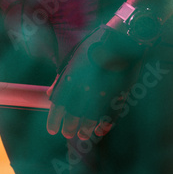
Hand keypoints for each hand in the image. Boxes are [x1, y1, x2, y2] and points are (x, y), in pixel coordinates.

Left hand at [46, 24, 145, 140]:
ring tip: (82, 135)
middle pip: (74, 114)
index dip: (54, 120)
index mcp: (72, 76)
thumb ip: (61, 78)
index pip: (59, 105)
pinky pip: (109, 115)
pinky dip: (104, 125)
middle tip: (67, 133)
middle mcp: (85, 87)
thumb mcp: (74, 58)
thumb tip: (49, 95)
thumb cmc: (96, 45)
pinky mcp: (119, 95)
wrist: (123, 38)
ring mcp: (103, 92)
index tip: (52, 130)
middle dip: (69, 126)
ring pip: (92, 118)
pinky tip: (100, 130)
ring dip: (85, 129)